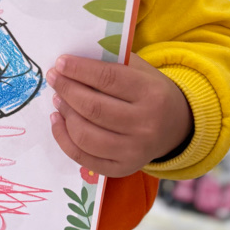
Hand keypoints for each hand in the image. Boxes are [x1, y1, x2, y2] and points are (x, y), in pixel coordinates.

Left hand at [47, 53, 192, 177]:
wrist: (176, 126)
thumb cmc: (150, 91)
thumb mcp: (140, 70)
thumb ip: (111, 62)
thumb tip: (72, 61)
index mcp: (152, 94)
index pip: (108, 79)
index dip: (79, 70)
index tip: (60, 62)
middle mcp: (145, 125)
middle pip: (93, 108)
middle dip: (67, 90)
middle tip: (54, 78)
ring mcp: (134, 152)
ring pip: (85, 135)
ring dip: (64, 114)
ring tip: (57, 99)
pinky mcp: (122, 169)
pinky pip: (83, 157)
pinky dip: (63, 138)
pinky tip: (57, 120)